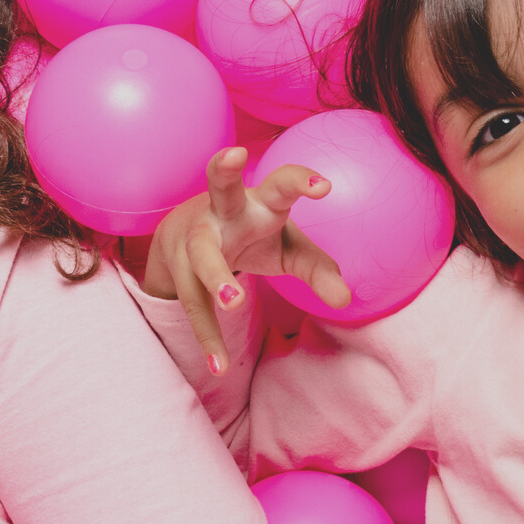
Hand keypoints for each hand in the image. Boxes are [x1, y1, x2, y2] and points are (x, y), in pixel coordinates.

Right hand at [141, 147, 350, 372]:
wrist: (183, 238)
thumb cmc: (251, 236)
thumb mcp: (287, 249)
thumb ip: (318, 270)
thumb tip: (346, 299)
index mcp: (257, 201)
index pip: (280, 183)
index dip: (300, 180)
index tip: (324, 186)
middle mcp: (222, 211)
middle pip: (220, 186)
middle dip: (224, 170)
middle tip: (234, 155)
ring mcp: (194, 238)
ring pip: (202, 254)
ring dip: (216, 275)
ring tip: (235, 301)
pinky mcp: (177, 271)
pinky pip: (192, 304)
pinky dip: (208, 336)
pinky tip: (220, 367)